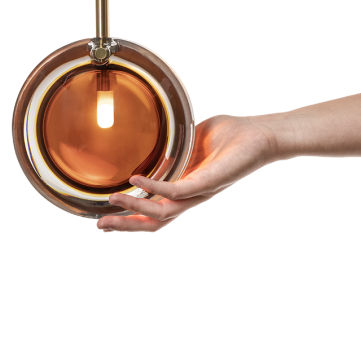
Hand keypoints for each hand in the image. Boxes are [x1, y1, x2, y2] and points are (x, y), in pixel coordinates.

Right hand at [96, 114, 276, 232]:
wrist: (260, 135)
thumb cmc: (230, 136)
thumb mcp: (193, 142)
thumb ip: (175, 149)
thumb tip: (155, 146)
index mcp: (185, 189)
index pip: (155, 212)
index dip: (131, 218)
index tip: (107, 217)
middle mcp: (191, 196)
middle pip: (155, 223)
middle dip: (126, 226)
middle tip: (100, 226)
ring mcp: (199, 191)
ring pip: (162, 213)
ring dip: (135, 209)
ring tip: (113, 202)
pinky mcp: (208, 182)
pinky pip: (176, 191)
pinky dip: (154, 187)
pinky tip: (137, 180)